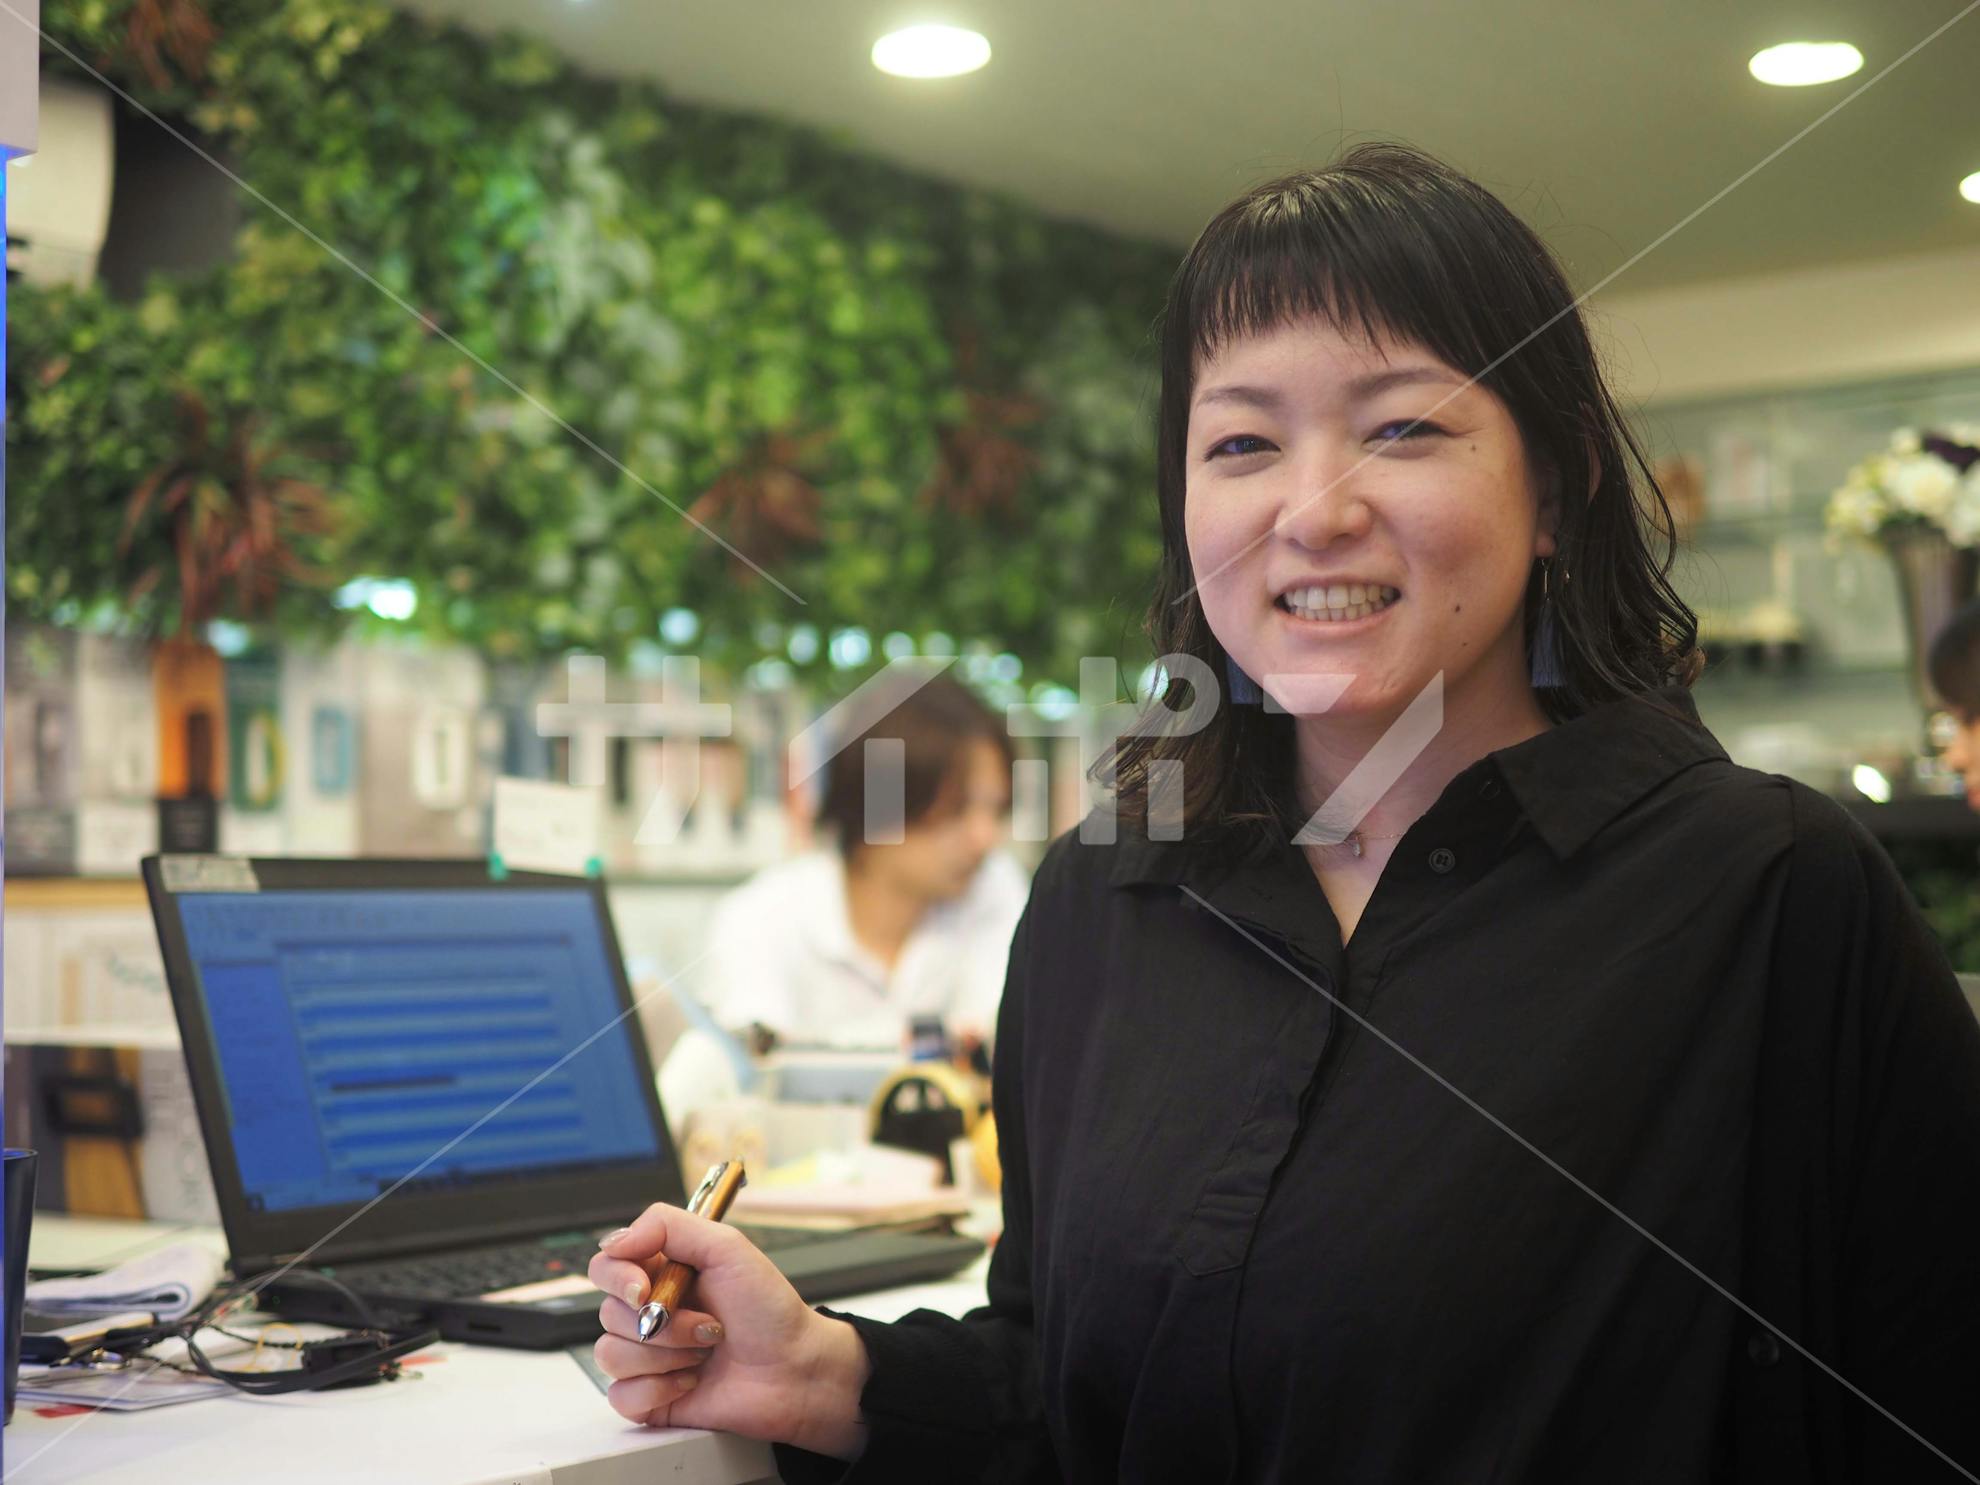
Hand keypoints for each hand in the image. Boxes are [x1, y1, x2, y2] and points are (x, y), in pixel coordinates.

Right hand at [587, 1202, 872, 1456]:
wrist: (795, 1369)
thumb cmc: (769, 1310)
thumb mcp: (727, 1247)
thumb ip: (668, 1226)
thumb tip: (613, 1240)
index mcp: (662, 1273)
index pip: (606, 1266)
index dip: (617, 1278)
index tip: (644, 1290)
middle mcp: (650, 1313)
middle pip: (608, 1313)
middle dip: (663, 1324)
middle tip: (708, 1324)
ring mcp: (649, 1357)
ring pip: (611, 1355)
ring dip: (666, 1356)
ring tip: (706, 1351)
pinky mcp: (651, 1397)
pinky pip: (621, 1396)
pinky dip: (658, 1389)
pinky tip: (691, 1382)